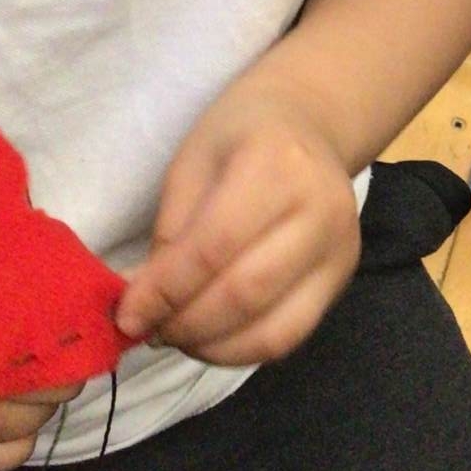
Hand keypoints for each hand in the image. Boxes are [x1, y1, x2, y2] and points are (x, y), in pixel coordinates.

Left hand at [114, 90, 360, 365]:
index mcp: (277, 165)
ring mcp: (340, 249)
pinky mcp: (343, 279)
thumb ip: (169, 234)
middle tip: (148, 329)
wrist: (306, 122)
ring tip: (175, 334)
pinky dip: (241, 349)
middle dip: (186, 324)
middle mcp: (321, 210)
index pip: (214, 247)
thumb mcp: (191, 163)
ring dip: (212, 347)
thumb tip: (141, 305)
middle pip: (246, 293)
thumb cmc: (239, 135)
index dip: (166, 290)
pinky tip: (209, 337)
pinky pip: (290, 336)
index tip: (127, 316)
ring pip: (273, 330)